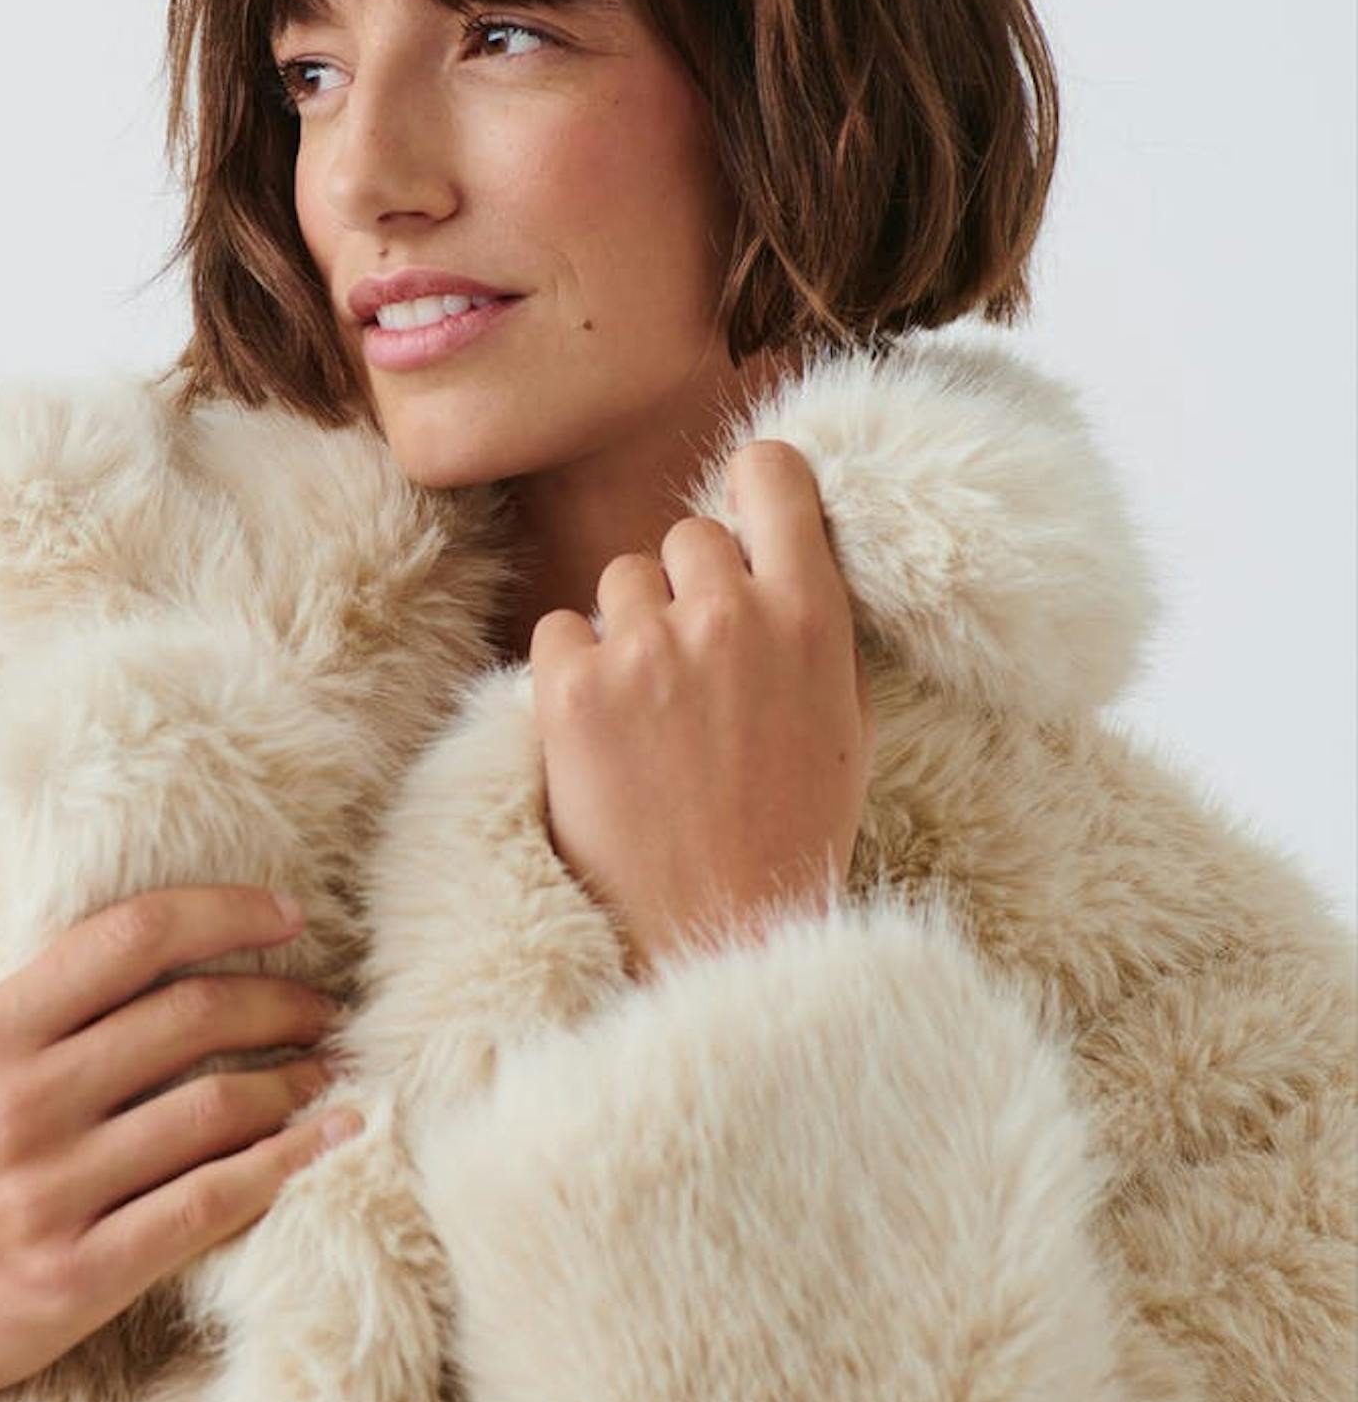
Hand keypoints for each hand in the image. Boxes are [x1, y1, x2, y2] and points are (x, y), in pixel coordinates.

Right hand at [0, 886, 360, 1401]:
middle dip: (281, 1002)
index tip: (287, 918)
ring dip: (295, 1084)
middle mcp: (20, 1101)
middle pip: (191, 1016)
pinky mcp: (77, 1275)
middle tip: (322, 1011)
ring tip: (329, 1077)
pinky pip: (208, 1205)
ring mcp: (48, 1191)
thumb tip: (179, 963)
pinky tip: (331, 1144)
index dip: (225, 913)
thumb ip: (52, 1015)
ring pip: (214, 1110)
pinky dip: (286, 1167)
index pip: (129, 937)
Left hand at [527, 441, 875, 978]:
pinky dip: (570, 674)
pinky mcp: (572, 690)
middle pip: (686, 537)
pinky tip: (602, 736)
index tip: (742, 519)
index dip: (751, 488)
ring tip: (649, 718)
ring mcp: (646, 650)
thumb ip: (812, 620)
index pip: (772, 473)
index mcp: (809, 614)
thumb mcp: (844, 718)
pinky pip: (556, 632)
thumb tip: (785, 542)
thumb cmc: (789, 831)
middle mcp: (728, 615)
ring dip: (628, 633)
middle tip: (694, 675)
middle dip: (685, 591)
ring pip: (618, 582)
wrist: (717, 928)